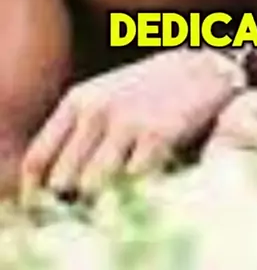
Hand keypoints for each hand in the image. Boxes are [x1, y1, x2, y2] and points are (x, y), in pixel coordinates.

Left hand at [20, 49, 244, 197]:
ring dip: (106, 199)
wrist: (204, 68)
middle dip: (76, 197)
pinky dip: (137, 191)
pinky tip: (148, 180)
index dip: (38, 191)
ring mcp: (127, 120)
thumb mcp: (104, 97)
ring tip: (123, 190)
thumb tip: (56, 187)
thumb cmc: (152, 89)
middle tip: (97, 196)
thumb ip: (77, 133)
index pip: (37, 160)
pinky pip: (133, 183)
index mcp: (78, 99)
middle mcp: (96, 108)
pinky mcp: (158, 133)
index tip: (56, 203)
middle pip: (63, 182)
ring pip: (94, 188)